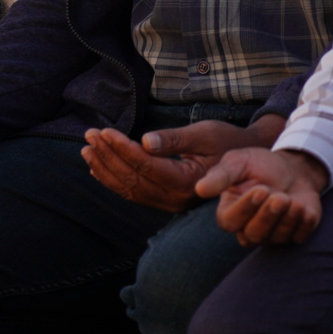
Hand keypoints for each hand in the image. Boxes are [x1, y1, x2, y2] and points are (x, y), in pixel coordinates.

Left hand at [82, 116, 285, 211]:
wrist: (245, 164)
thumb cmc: (227, 141)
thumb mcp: (204, 134)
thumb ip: (174, 139)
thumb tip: (145, 142)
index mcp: (187, 181)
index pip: (145, 166)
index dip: (122, 148)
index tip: (104, 131)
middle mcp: (176, 198)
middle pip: (133, 178)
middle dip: (108, 156)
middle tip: (90, 134)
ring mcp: (170, 203)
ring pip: (129, 188)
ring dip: (105, 168)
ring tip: (87, 148)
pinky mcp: (165, 200)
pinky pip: (134, 193)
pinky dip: (113, 180)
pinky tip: (97, 167)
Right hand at [196, 146, 328, 245]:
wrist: (291, 167)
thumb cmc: (259, 164)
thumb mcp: (238, 162)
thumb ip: (221, 176)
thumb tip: (200, 188)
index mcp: (229, 212)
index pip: (231, 221)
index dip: (246, 208)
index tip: (261, 189)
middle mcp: (248, 229)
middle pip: (254, 235)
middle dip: (268, 215)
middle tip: (279, 195)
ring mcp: (272, 235)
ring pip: (276, 238)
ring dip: (287, 218)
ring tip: (292, 199)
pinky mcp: (294, 235)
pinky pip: (299, 237)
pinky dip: (303, 223)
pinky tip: (303, 205)